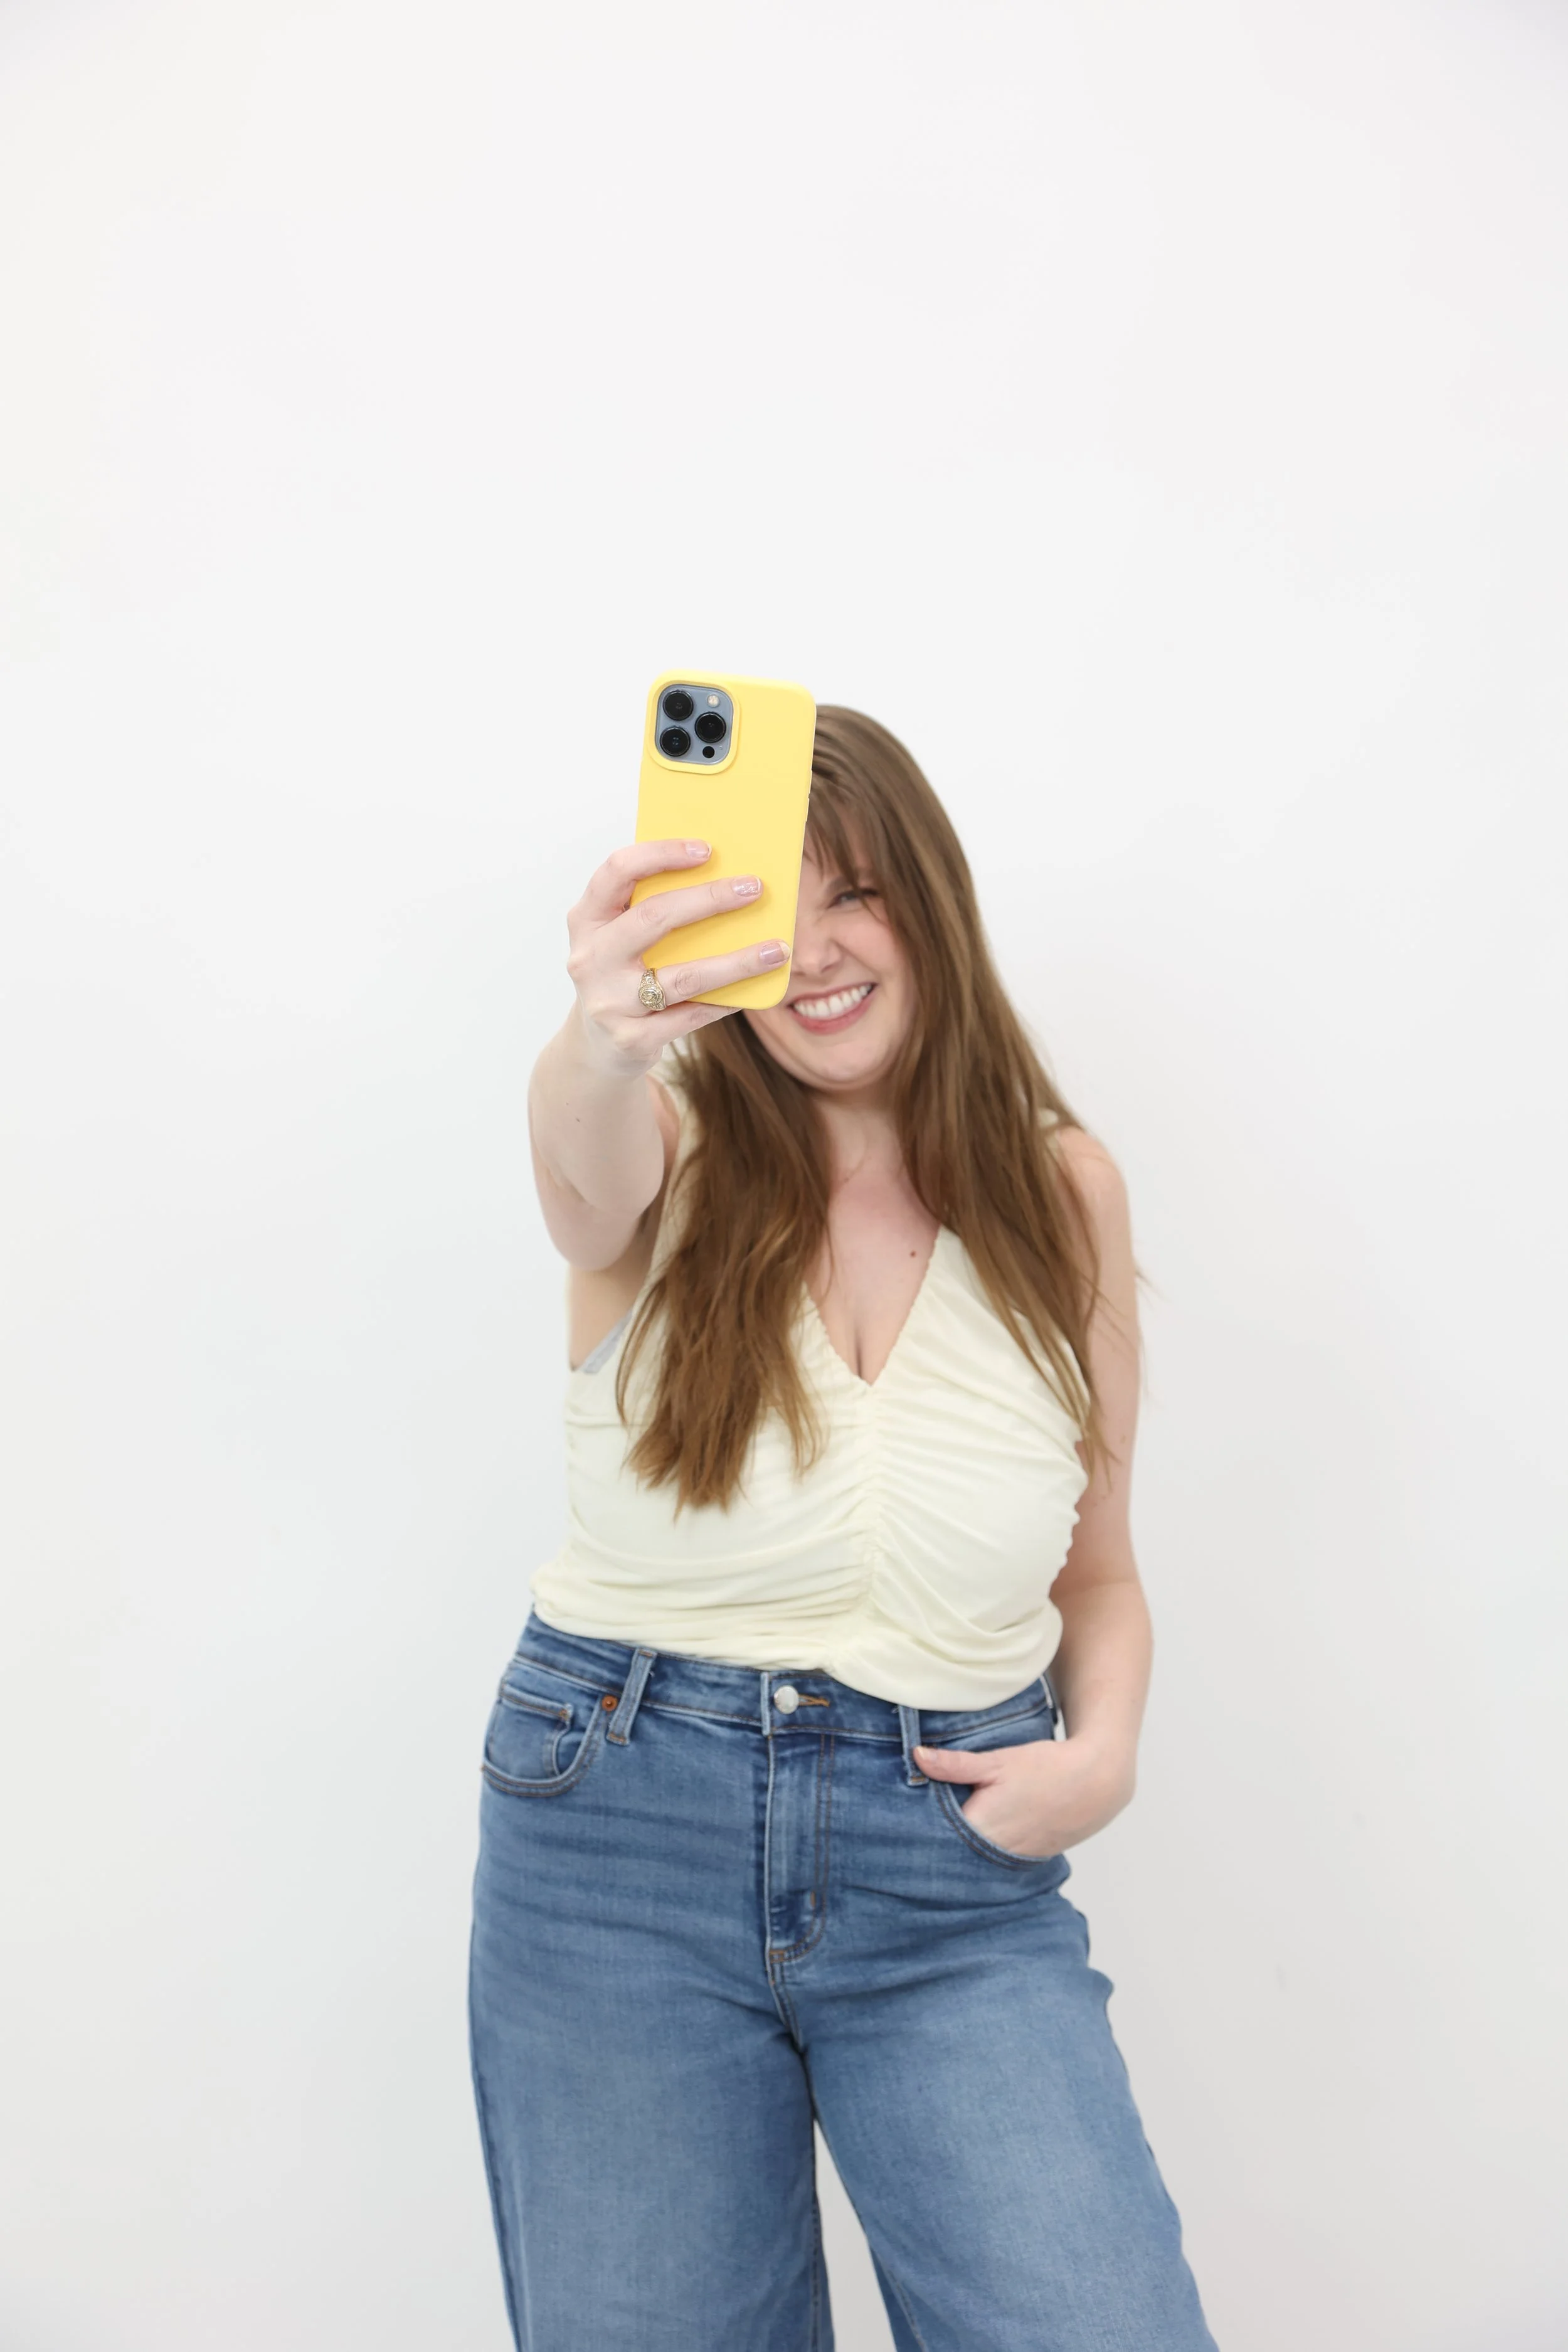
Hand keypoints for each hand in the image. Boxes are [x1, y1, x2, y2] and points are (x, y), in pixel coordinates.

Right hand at [565, 838, 790, 1076]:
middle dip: (710, 899)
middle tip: (753, 888)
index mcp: (586, 919)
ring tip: (776, 950)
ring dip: (737, 962)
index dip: (661, 854)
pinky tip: (753, 990)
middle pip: (654, 918)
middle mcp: (591, 958)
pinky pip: (691, 1016)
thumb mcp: (621, 937)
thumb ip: (651, 908)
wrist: (599, 1046)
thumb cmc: (622, 974)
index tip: (707, 849)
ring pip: (684, 977)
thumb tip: (723, 875)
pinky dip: (726, 1002)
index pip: (618, 870)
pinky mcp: (631, 1039)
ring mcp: (609, 1002)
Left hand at [913, 1733, 1134, 1857]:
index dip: (918, 1832)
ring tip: (946, 1832)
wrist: (1095, 1783)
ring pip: (974, 1859)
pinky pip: (995, 1859)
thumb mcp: (998, 1761)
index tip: (901, 1825)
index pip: (936, 1839)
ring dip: (962, 1847)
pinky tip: (979, 1836)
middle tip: (916, 1831)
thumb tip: (917, 1756)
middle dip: (937, 1841)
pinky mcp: (1028, 1860)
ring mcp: (1013, 1860)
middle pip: (952, 1853)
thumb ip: (955, 1764)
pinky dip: (985, 1850)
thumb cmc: (1045, 1768)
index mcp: (981, 1828)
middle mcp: (994, 1852)